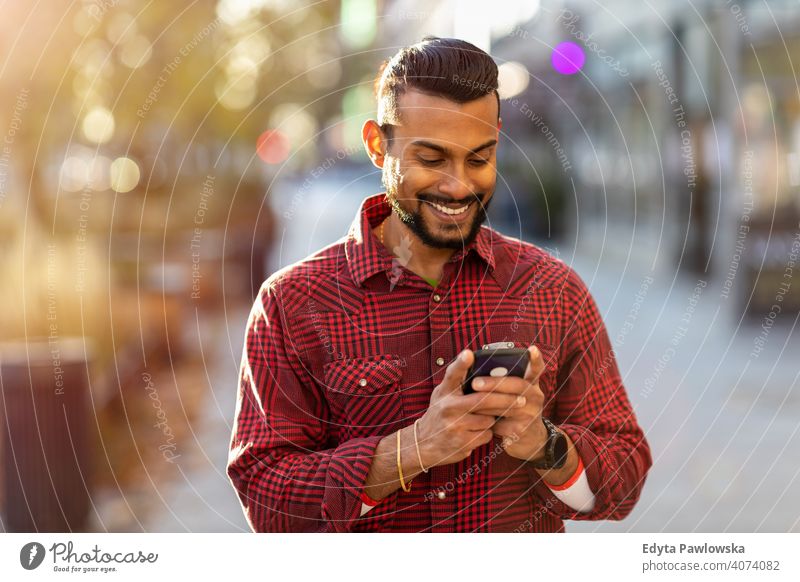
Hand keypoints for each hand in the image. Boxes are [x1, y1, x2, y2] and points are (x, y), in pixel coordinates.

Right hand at [416, 349, 528, 467]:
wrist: (423, 444)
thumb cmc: (440, 413)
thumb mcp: (443, 395)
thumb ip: (458, 382)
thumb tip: (478, 363)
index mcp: (444, 391)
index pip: (453, 374)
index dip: (461, 363)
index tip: (469, 353)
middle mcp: (447, 407)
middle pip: (483, 400)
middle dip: (506, 400)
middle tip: (522, 399)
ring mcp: (454, 426)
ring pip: (488, 419)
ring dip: (493, 419)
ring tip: (486, 418)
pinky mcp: (461, 442)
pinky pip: (486, 435)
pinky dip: (487, 433)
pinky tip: (476, 432)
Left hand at [470, 345, 547, 461]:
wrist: (528, 441)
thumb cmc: (514, 411)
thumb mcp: (513, 395)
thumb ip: (502, 382)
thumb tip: (477, 371)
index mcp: (531, 384)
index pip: (536, 369)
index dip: (535, 359)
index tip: (532, 349)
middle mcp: (535, 396)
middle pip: (517, 385)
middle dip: (494, 383)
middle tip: (475, 382)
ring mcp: (531, 413)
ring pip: (508, 405)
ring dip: (487, 404)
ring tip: (470, 402)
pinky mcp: (522, 430)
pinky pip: (502, 424)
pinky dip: (488, 421)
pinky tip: (477, 420)